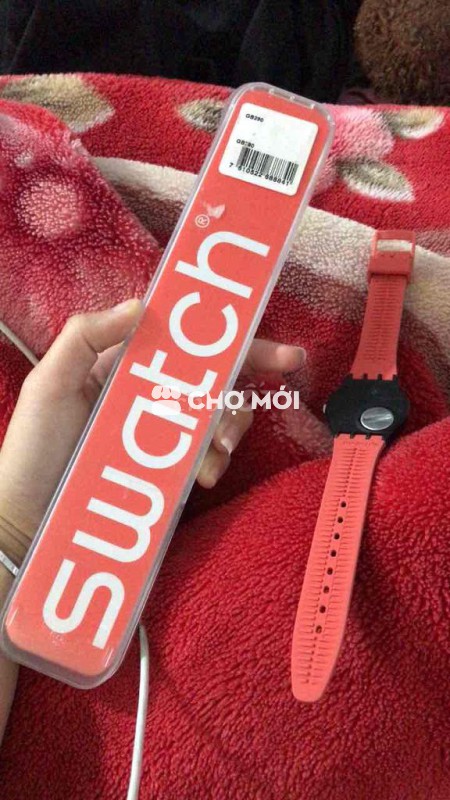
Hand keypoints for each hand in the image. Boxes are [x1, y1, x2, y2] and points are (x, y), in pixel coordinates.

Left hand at [0, 299, 303, 564]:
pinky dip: (214, 461)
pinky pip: (206, 456)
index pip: (185, 341)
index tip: (276, 345)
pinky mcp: (166, 468)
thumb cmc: (32, 448)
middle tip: (277, 381)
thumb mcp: (50, 384)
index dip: (232, 338)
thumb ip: (85, 336)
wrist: (27, 519)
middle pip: (214, 378)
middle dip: (245, 384)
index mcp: (125, 364)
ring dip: (231, 428)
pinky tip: (204, 476)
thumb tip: (141, 304)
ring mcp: (161, 432)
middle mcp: (149, 392)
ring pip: (217, 417)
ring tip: (218, 453)